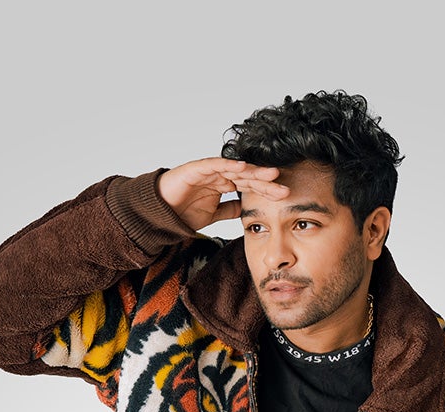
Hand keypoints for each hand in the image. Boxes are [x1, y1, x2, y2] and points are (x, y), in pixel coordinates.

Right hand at [157, 158, 287, 232]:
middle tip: (284, 186)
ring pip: (236, 169)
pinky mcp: (197, 168)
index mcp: (225, 185)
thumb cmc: (183, 211)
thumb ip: (229, 210)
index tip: (284, 196)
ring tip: (271, 174)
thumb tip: (246, 210)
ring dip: (254, 171)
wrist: (160, 212)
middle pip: (248, 177)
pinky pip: (215, 164)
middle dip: (266, 181)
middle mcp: (220, 176)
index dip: (266, 190)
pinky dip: (229, 164)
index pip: (250, 186)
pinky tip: (243, 166)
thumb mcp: (213, 215)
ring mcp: (210, 171)